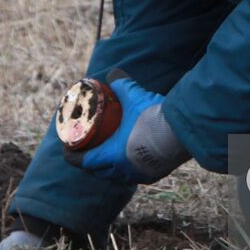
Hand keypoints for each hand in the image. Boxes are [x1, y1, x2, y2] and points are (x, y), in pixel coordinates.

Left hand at [63, 69, 188, 184]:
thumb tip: (113, 74)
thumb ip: (122, 84)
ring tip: (109, 157)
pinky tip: (133, 161)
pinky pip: (137, 175)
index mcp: (111, 156)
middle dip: (90, 162)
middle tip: (88, 150)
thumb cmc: (153, 118)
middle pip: (99, 171)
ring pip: (119, 176)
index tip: (67, 150)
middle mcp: (123, 170)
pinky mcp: (156, 174)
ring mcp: (140, 175)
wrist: (182, 133)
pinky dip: (131, 169)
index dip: (72, 156)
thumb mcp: (134, 96)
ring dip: (111, 168)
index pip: (83, 162)